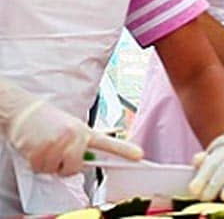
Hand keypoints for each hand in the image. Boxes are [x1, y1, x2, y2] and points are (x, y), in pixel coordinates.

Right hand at [8, 100, 142, 175]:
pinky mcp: (40, 150)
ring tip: (46, 146)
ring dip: (49, 164)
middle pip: (75, 168)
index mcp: (84, 131)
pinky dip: (37, 163)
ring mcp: (57, 143)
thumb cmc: (50, 121)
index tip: (139, 155)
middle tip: (58, 151)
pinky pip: (41, 169)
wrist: (25, 112)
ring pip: (57, 170)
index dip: (124, 150)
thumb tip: (115, 132)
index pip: (107, 143)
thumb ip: (90, 136)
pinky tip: (36, 148)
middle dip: (65, 165)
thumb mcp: (74, 125)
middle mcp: (74, 137)